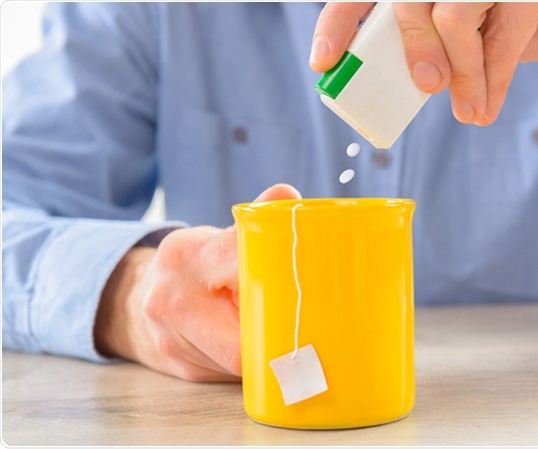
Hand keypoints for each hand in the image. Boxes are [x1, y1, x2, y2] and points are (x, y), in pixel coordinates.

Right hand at [94, 184, 301, 381]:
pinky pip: (233, 374)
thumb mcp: (217, 236)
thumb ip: (254, 220)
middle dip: (278, 329)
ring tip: (287, 334)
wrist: (134, 299)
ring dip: (269, 351)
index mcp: (186, 254)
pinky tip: (262, 351)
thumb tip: (287, 197)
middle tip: (310, 323)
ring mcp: (172, 340)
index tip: (308, 287)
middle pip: (245, 331)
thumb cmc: (192, 266)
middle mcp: (171, 299)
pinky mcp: (183, 370)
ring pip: (242, 360)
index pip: (242, 267)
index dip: (278, 281)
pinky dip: (254, 364)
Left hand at [310, 2, 537, 124]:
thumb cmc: (509, 22)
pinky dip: (491, 80)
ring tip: (470, 112)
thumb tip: (404, 85)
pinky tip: (485, 109)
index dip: (339, 21)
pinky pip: (500, 35)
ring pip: (454, 15)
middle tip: (427, 88)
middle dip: (414, 48)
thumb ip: (429, 49)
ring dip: (462, 73)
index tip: (322, 61)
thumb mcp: (462, 37)